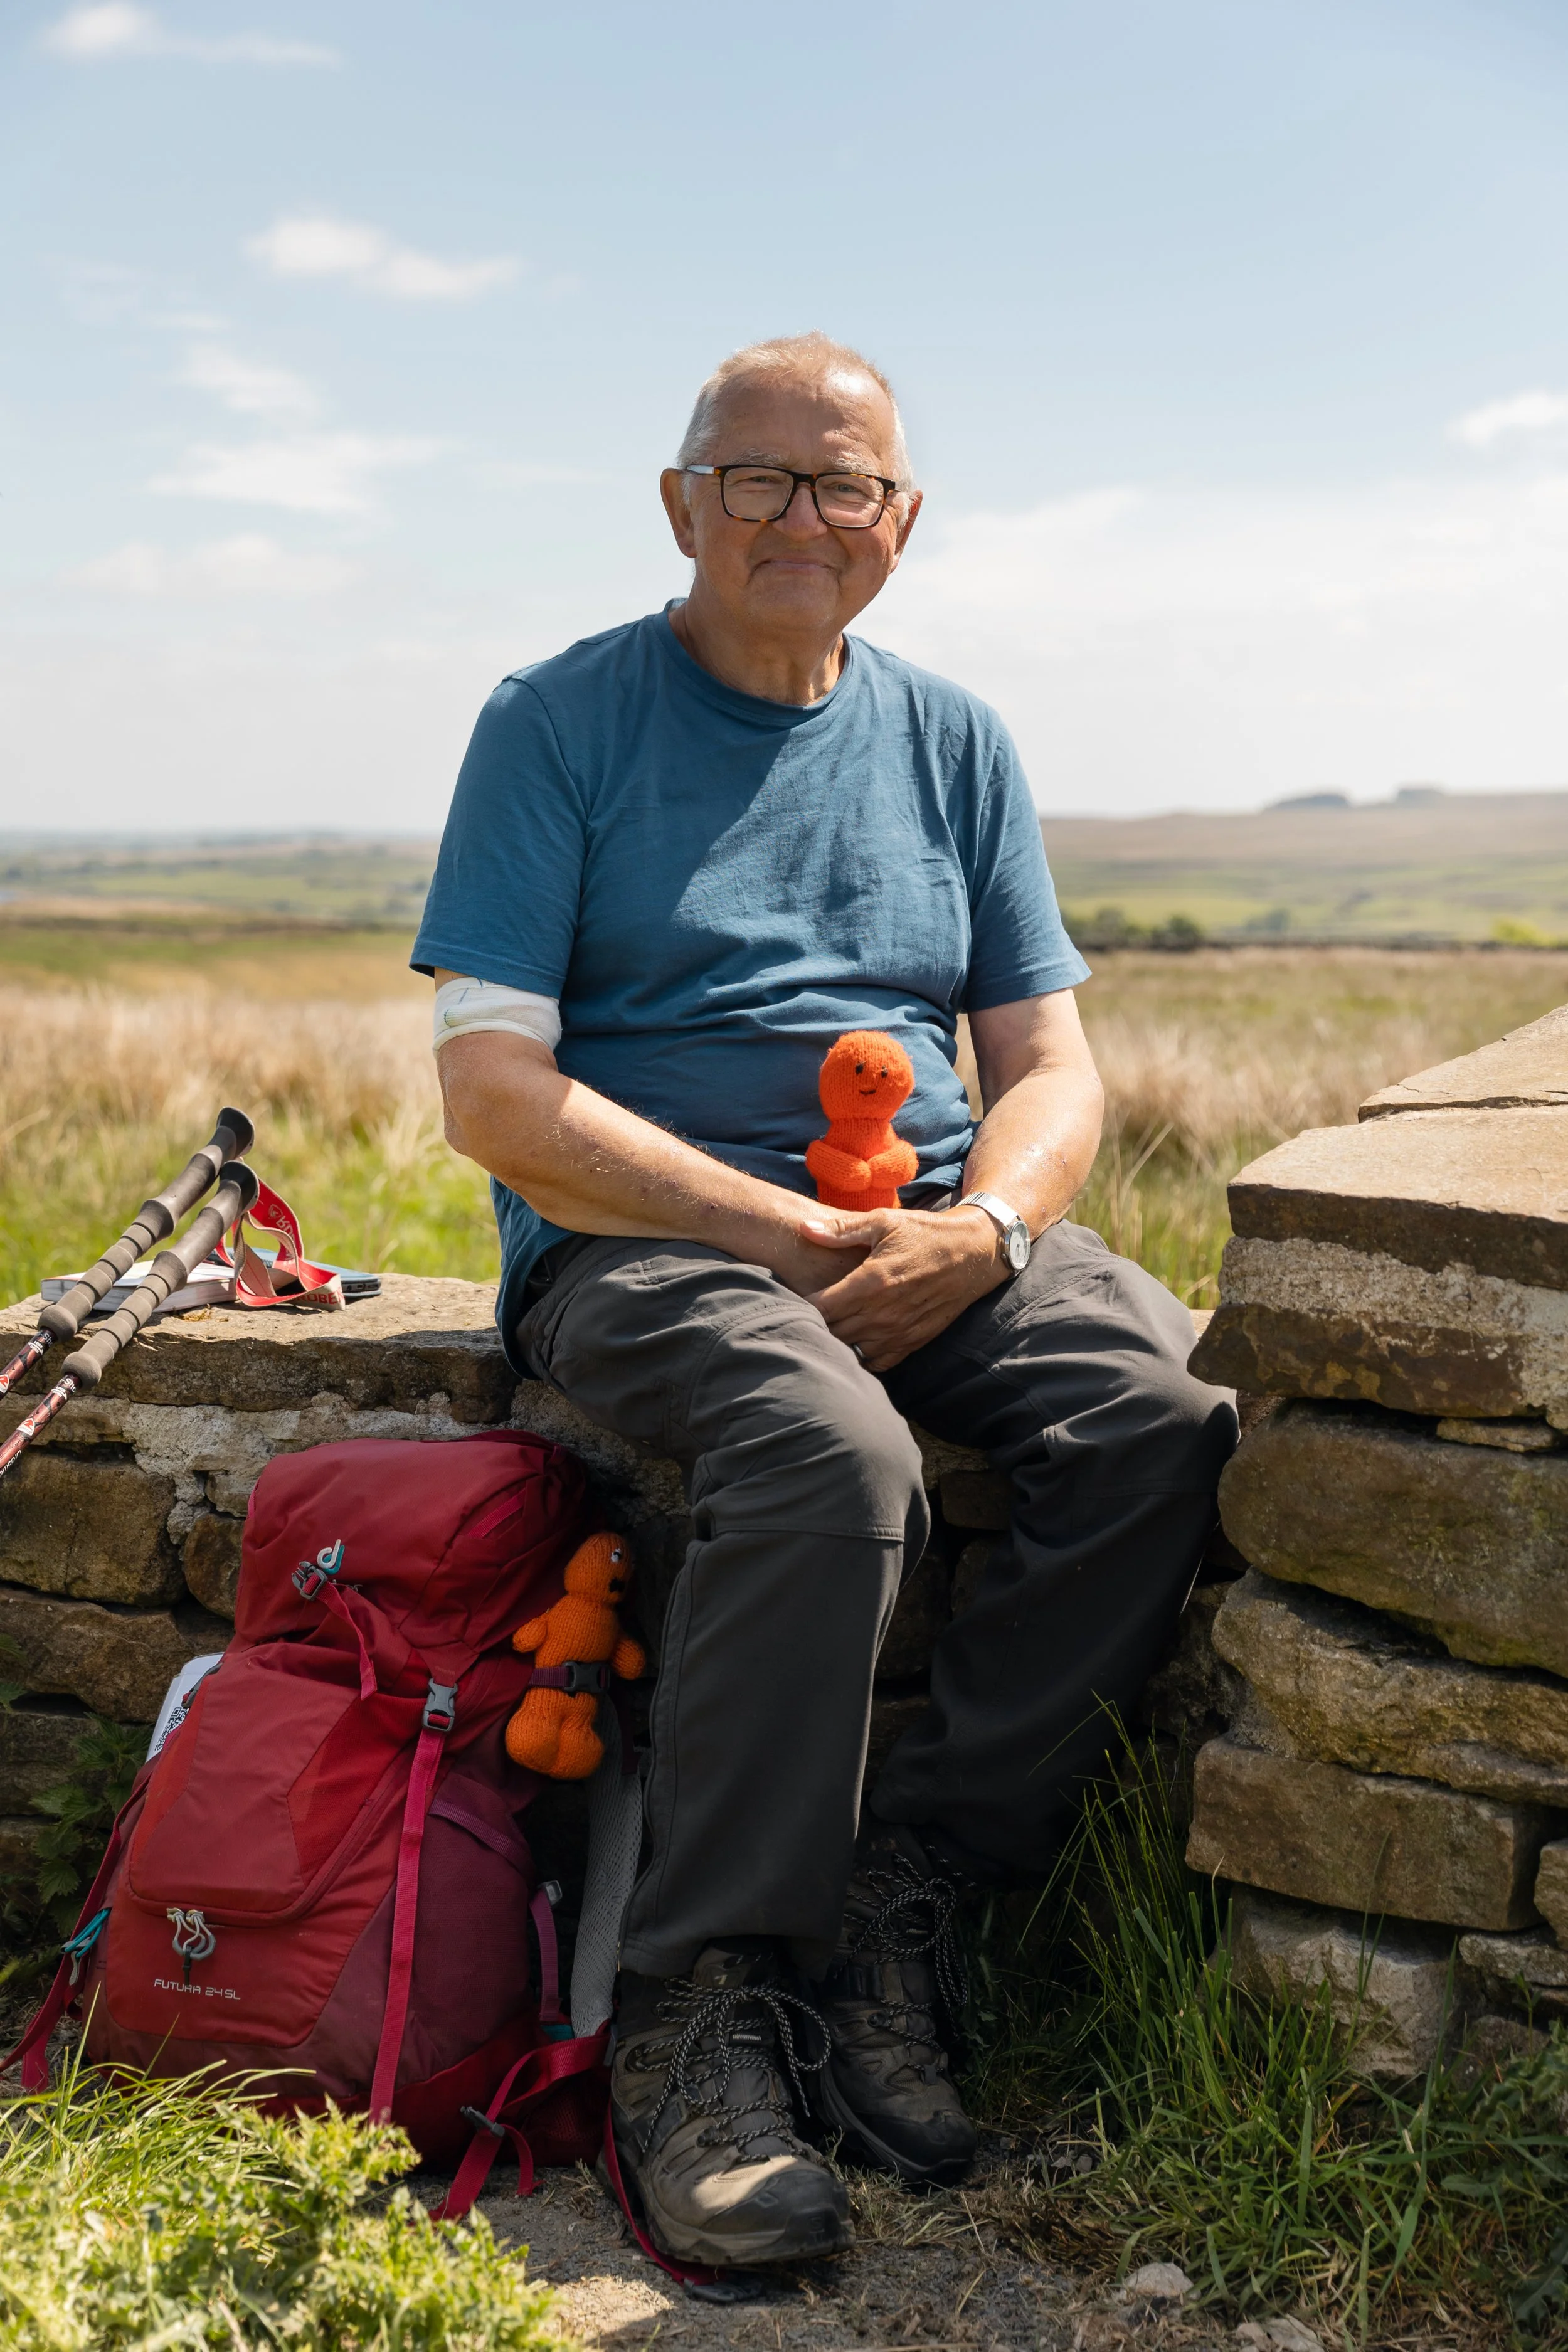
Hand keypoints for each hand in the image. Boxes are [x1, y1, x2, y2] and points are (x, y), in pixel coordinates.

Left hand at [799, 1206, 1007, 1371]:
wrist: (974, 1253)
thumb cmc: (925, 1233)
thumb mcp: (884, 1221)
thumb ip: (841, 1230)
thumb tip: (804, 1228)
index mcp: (871, 1282)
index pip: (821, 1307)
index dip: (801, 1305)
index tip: (794, 1295)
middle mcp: (883, 1313)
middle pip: (832, 1332)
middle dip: (815, 1323)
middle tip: (803, 1312)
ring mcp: (899, 1331)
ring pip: (851, 1350)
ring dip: (836, 1341)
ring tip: (827, 1326)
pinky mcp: (913, 1342)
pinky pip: (877, 1362)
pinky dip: (861, 1356)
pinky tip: (854, 1341)